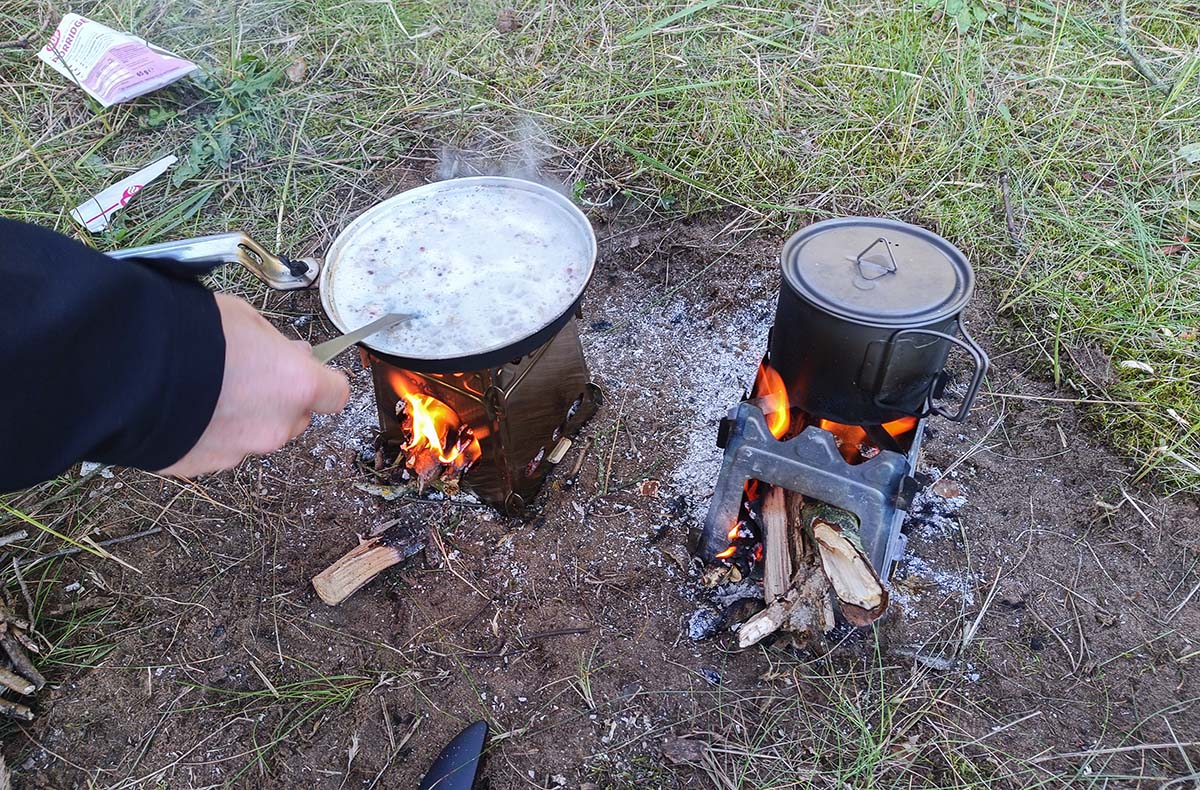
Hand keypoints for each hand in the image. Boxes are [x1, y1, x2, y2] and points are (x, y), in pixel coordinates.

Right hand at [160, 293, 349, 476]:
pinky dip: (209, 432)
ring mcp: (240, 451)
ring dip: (243, 418)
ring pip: (256, 435)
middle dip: (280, 399)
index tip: (310, 370)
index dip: (323, 382)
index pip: (335, 394)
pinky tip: (184, 407)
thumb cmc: (189, 333)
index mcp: (297, 386)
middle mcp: (276, 426)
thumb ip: (275, 345)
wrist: (124, 369)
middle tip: (251, 374)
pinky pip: (218, 448)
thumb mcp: (245, 319)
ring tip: (208, 389)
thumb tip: (289, 353)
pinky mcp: (204, 465)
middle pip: (295, 418)